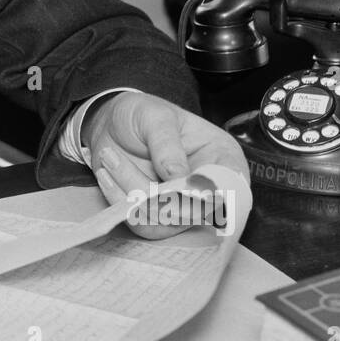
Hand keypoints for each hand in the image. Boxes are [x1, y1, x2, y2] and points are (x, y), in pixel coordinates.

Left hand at [81, 92, 248, 239]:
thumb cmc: (142, 115)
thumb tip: (179, 175)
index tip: (175, 179)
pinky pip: (144, 225)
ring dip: (130, 193)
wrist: (112, 125)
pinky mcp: (158, 217)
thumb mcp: (155, 116)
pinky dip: (120, 203)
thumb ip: (167, 144)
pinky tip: (107, 175)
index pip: (232, 186)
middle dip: (153, 190)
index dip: (209, 191)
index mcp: (222, 158)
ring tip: (110, 158)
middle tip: (116, 159)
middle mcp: (208, 189)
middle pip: (196, 211)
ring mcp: (183, 206)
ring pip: (165, 220)